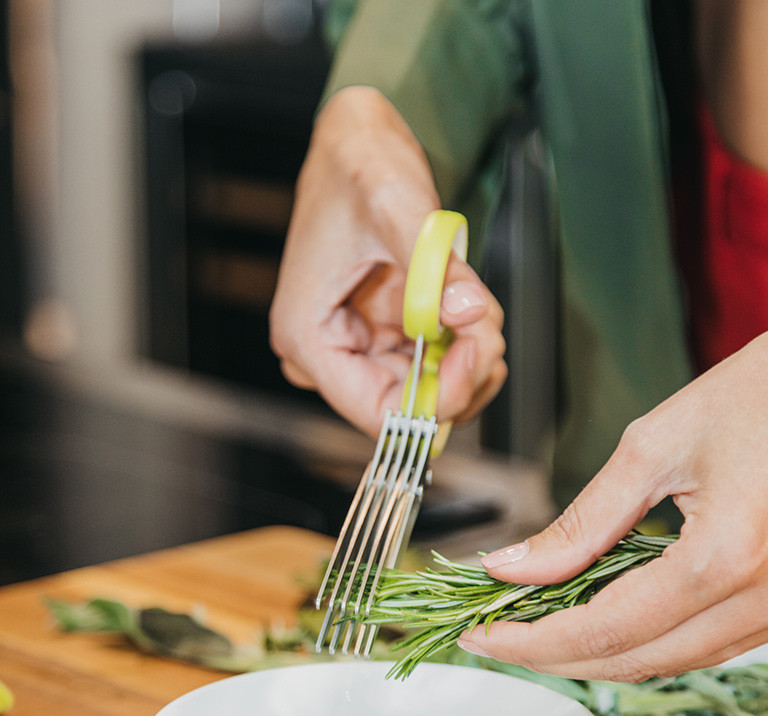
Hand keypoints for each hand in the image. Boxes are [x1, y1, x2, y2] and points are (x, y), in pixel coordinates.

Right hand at [269, 86, 506, 436]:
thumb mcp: (397, 208)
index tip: (475, 355)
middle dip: (460, 376)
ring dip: (469, 363)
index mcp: (308, 337)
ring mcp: (361, 348)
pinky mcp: (387, 337)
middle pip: (407, 408)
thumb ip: (435, 267)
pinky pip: (433, 368)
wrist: (362, 142)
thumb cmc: (358, 168)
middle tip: (489, 329)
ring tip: (484, 313)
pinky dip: (465, 351)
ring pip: (427, 393)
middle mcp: (330, 354)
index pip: (375, 412)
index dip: (435, 401)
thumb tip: (470, 313)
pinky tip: (477, 318)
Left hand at [459, 333, 767, 681]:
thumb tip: (512, 568)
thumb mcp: (653, 448)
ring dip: (597, 656)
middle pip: (635, 661)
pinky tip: (599, 621)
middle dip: (553, 658)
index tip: (481, 635)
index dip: (532, 642)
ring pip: (670, 664)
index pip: (606, 630)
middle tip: (494, 636)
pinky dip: (644, 642)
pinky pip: (703, 646)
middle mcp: (761, 597)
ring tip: (534, 629)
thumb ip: (581, 522)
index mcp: (725, 555)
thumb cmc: (755, 395)